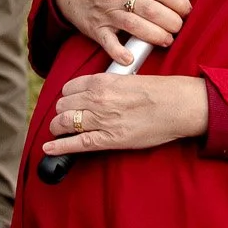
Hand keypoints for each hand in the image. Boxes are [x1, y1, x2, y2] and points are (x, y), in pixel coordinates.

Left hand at [40, 74, 207, 156]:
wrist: (178, 105)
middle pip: (63, 105)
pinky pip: (76, 144)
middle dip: (62, 112)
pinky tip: (48, 148)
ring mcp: (101, 119)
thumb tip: (98, 93)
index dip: (68, 97)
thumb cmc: (160, 92)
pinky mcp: (108, 139)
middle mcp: (97, 98)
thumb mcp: (129, 79)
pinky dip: (58, 147)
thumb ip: (109, 85)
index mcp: (102, 81)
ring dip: (58, 128)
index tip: (70, 103)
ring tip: (59, 132)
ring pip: (63, 123)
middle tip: (66, 118)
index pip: (69, 88)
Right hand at [54, 0, 190, 65]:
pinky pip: (108, 42)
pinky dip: (118, 52)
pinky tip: (130, 58)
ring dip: (154, 35)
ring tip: (166, 40)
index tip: (187, 9)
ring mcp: (107, 13)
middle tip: (179, 26)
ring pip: (133, 25)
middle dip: (170, 20)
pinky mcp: (96, 30)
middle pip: (150, 8)